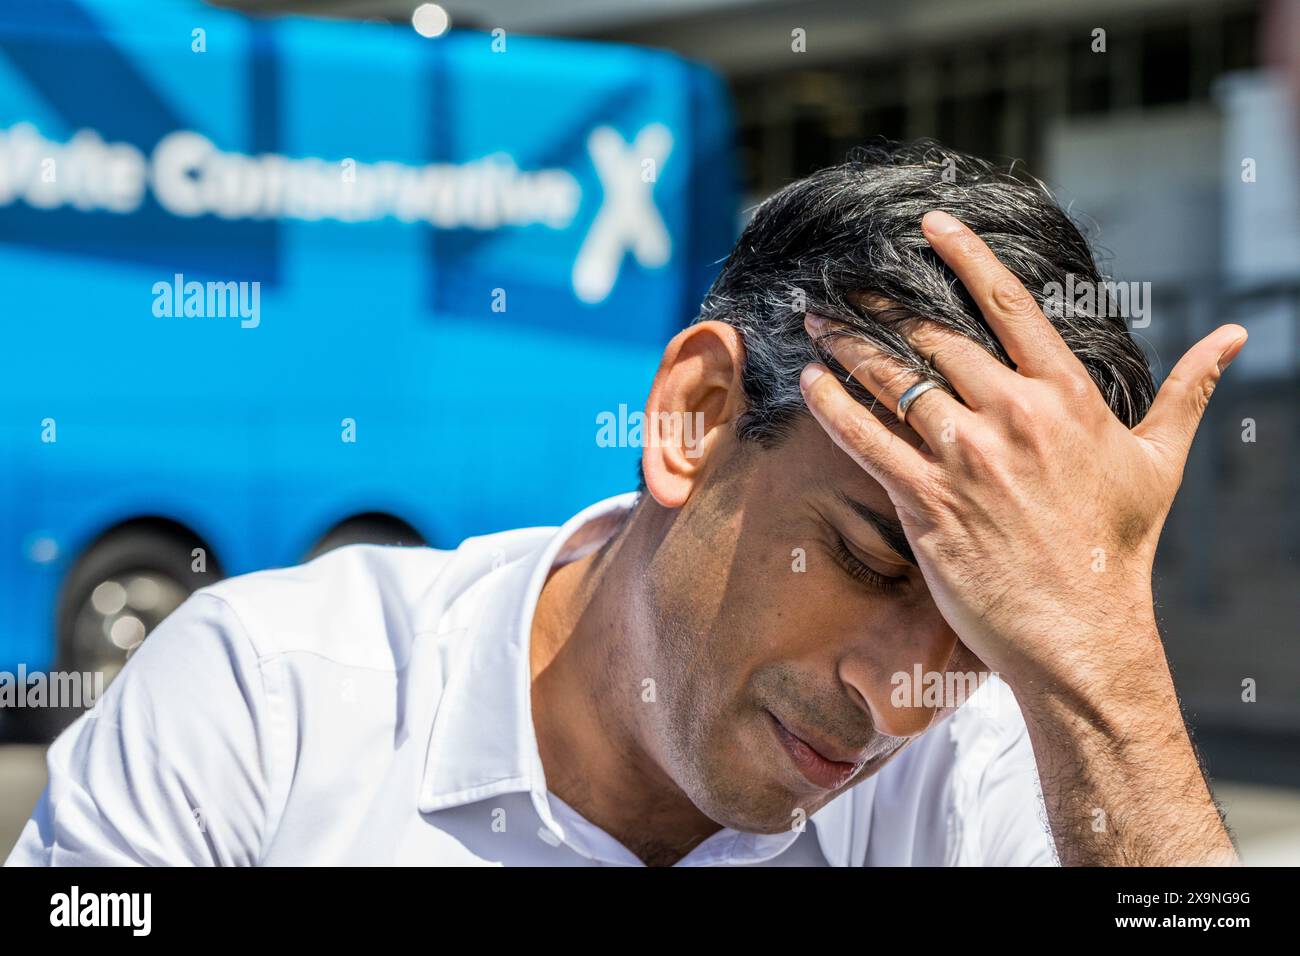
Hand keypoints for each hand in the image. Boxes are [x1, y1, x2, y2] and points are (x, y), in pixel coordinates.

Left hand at [798, 210, 1246, 693]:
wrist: (1082, 633)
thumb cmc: (1119, 550)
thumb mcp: (1160, 462)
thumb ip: (1188, 391)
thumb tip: (1234, 338)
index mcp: (1066, 396)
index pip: (1008, 305)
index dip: (964, 256)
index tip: (930, 225)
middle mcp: (1013, 416)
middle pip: (935, 337)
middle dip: (883, 302)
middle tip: (845, 279)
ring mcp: (967, 459)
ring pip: (894, 381)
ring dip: (848, 344)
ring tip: (816, 319)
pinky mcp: (928, 503)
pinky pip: (868, 442)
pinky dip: (834, 408)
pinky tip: (810, 382)